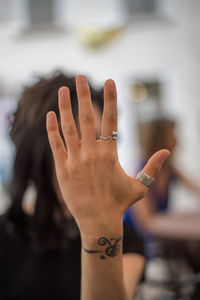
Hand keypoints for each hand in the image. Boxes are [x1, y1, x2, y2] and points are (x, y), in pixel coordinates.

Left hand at [46, 76, 169, 233]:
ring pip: (69, 128)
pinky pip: (56, 145)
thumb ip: (152, 167)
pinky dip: (52, 129)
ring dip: (65, 107)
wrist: (98, 222)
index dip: (111, 99)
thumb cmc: (119, 204)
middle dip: (84, 95)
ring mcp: (75, 160)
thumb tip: (167, 151)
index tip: (109, 81)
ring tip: (62, 90)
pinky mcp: (62, 169)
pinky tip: (50, 115)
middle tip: (79, 77)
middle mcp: (92, 153)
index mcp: (110, 154)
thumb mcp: (140, 186)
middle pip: (88, 117)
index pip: (111, 120)